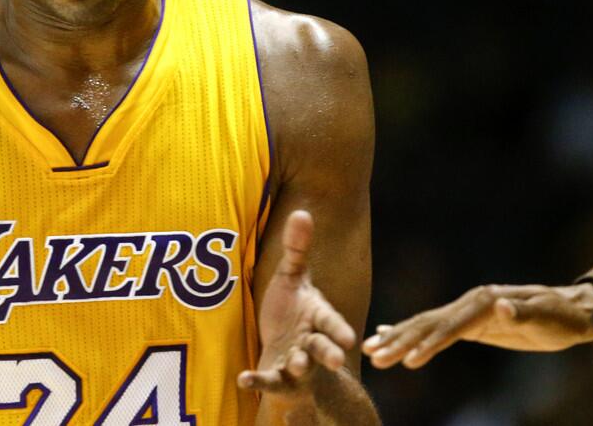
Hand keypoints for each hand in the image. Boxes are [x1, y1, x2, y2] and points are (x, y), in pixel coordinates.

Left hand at [237, 210, 356, 395]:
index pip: (331, 322)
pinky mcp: (278, 379)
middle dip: (329, 353)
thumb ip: (297, 249)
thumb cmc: (293, 311)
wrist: (286, 349)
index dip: (339, 329)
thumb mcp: (292, 278)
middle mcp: (312, 342)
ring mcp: (297, 363)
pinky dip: (257, 382)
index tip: (349, 338)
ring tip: (298, 365)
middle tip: (338, 360)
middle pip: (323, 349)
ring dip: (300, 366)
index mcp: (318, 317)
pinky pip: (269, 381)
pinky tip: (243, 380)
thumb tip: (302, 211)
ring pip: (301, 367)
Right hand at [362, 282, 592, 368]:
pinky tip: (388, 334)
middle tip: (373, 358)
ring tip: (368, 351)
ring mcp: (467, 311)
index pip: (450, 326)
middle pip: (428, 323)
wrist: (575, 311)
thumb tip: (499, 304)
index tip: (410, 361)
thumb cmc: (563, 317)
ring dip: (396, 338)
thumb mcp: (547, 317)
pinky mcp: (470, 322)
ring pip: (424, 325)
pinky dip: (409, 332)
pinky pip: (433, 328)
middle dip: (400, 341)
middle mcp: (470, 302)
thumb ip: (520, 312)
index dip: (430, 343)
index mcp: (483, 300)